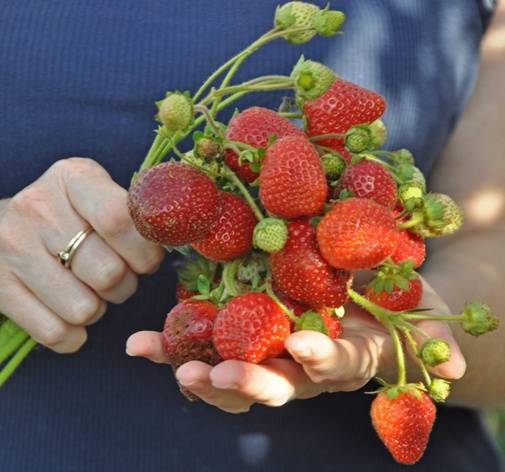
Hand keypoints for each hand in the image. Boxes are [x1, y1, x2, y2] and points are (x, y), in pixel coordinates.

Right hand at [0, 158, 163, 352]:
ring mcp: (11, 249)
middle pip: (108, 273)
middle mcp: (37, 208)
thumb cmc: (68, 213)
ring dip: (99, 309)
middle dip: (126, 285)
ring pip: (84, 309)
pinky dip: (74, 335)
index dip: (146, 251)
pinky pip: (56, 333)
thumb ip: (133, 212)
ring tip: (89, 289)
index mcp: (72, 178)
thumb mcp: (98, 194)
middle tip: (118, 276)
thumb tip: (181, 236)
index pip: (120, 220)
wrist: (0, 226)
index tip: (149, 260)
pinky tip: (69, 313)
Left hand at [126, 278, 466, 412]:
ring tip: (155, 358)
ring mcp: (268, 355)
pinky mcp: (241, 338)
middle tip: (214, 375)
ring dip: (195, 371)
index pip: (332, 365)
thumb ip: (433, 340)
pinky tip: (139, 344)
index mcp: (343, 357)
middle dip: (246, 382)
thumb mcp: (414, 315)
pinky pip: (203, 348)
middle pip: (273, 384)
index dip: (318, 359)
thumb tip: (458, 366)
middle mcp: (302, 366)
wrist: (357, 302)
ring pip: (230, 376)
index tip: (301, 345)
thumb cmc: (390, 307)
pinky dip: (171, 348)